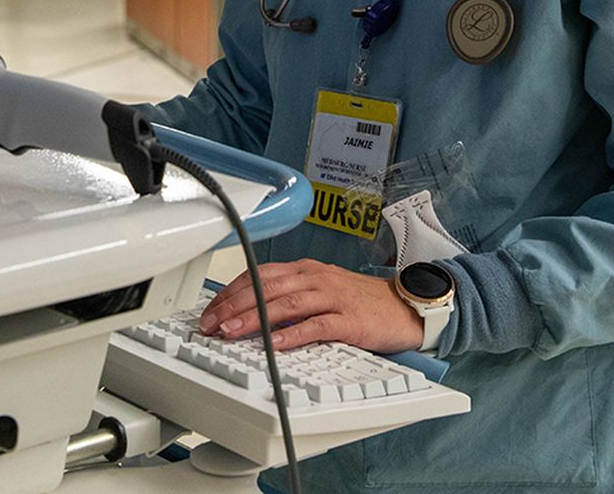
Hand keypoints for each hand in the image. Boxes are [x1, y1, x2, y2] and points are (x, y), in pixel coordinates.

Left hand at [198, 259, 426, 353]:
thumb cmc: (360, 301)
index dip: (230, 292)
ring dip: (254, 318)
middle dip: (233, 305)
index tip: (210, 310)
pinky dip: (292, 335)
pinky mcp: (349, 320)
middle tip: (211, 324)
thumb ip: (288, 296)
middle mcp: (315, 279)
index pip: (258, 275)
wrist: (404, 306)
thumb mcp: (320, 289)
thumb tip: (249, 312)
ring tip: (231, 332)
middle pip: (265, 287)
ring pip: (285, 304)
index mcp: (305, 270)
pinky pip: (316, 326)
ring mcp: (332, 298)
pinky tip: (274, 343)